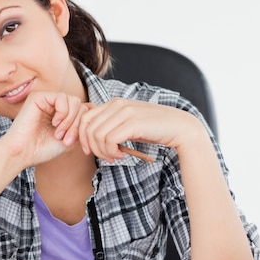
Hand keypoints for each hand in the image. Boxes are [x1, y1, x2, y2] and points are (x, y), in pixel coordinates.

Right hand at [0, 91, 87, 166]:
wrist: (23, 153)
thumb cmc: (43, 149)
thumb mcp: (71, 139)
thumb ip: (82, 126)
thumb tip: (94, 109)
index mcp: (61, 114)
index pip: (84, 111)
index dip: (83, 127)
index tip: (75, 143)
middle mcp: (54, 105)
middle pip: (81, 106)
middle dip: (76, 125)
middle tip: (66, 140)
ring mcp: (47, 99)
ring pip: (74, 101)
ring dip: (70, 120)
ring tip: (59, 133)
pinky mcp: (39, 96)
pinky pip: (62, 98)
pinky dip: (63, 112)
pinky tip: (54, 123)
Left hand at [80, 98, 201, 160]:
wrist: (178, 128)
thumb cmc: (151, 129)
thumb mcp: (126, 124)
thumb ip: (109, 125)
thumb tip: (87, 136)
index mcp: (113, 103)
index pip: (84, 118)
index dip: (81, 136)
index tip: (87, 151)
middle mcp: (116, 104)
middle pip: (87, 128)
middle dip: (91, 147)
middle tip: (104, 157)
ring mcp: (124, 112)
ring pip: (97, 135)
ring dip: (103, 151)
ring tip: (115, 157)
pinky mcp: (132, 122)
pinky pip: (109, 140)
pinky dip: (111, 152)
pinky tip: (121, 155)